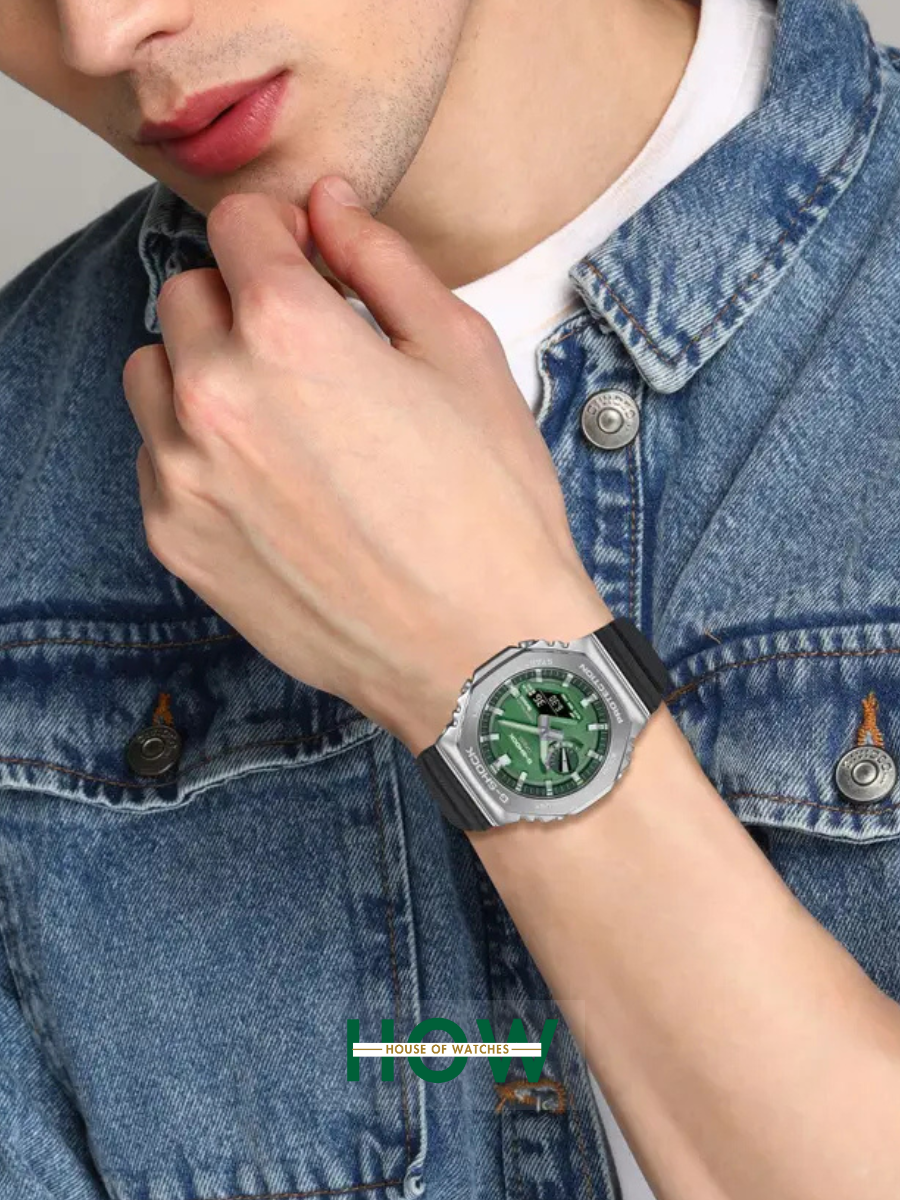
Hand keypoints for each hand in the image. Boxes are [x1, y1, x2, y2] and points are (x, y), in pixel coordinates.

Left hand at [123, 177, 610, 754]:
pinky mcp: (177, 541)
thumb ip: (382, 261)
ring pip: (154, 375)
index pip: (236, 224)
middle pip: (188, 296)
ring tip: (280, 418)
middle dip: (243, 302)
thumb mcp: (462, 356)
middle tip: (307, 350)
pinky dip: (196, 452)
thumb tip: (329, 205)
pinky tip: (269, 486)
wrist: (480, 649)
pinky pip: (155, 458)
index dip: (280, 229)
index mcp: (288, 330)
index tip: (305, 257)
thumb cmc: (488, 510)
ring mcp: (184, 475)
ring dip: (204, 372)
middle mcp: (215, 395)